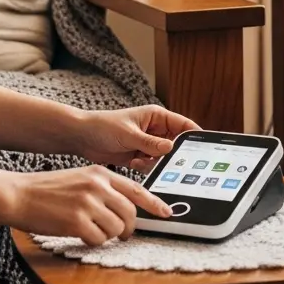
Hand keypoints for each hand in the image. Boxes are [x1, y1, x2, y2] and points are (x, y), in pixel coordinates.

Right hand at [6, 164, 172, 244]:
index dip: (154, 204)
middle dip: (128, 228)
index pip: (137, 189)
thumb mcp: (81, 178)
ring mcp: (88, 203)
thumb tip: (127, 206)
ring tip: (92, 230)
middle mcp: (98, 186)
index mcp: (101, 173)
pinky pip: (98, 239)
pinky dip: (92, 241)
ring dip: (108, 236)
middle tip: (122, 234)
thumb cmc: (49, 189)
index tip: (166, 213)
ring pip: (116, 229)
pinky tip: (80, 234)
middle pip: (130, 214)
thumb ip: (104, 188)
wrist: (20, 194)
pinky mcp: (76, 221)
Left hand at [74, 105, 199, 172]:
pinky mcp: (139, 156)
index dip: (193, 135)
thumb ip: (150, 143)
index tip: (202, 148)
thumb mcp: (129, 134)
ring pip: (164, 157)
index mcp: (156, 117)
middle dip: (174, 153)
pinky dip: (145, 167)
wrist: (81, 137)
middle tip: (170, 162)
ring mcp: (147, 144)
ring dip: (156, 162)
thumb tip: (171, 147)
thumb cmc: (103, 126)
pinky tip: (133, 162)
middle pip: (175, 143)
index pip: (182, 125)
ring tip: (141, 159)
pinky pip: (151, 165)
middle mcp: (155, 130)